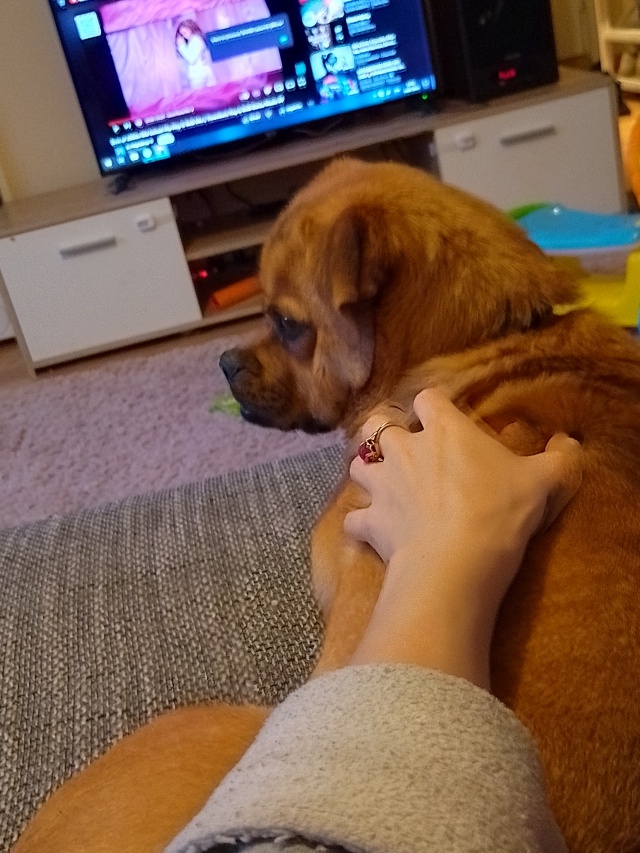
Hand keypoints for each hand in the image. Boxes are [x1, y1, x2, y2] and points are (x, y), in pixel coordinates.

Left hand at [344, 388, 582, 687]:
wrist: (457, 561)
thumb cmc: (500, 511)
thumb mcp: (543, 482)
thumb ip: (560, 459)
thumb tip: (571, 443)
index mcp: (445, 430)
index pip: (428, 399)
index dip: (432, 406)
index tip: (441, 418)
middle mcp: (405, 450)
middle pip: (378, 426)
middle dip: (383, 433)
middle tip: (399, 448)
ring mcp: (382, 486)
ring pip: (358, 468)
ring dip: (367, 474)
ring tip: (381, 486)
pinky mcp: (371, 522)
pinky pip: (353, 520)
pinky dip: (360, 525)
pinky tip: (370, 532)